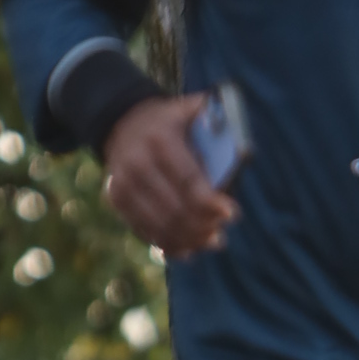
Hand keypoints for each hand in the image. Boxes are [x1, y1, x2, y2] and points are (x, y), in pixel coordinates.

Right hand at [102, 96, 238, 257]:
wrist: (122, 123)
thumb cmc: (169, 122)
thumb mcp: (189, 111)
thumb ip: (214, 120)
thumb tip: (241, 146)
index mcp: (159, 140)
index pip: (188, 180)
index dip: (210, 203)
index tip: (231, 214)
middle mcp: (136, 163)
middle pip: (176, 209)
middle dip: (203, 224)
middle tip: (221, 229)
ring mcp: (123, 183)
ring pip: (161, 226)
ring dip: (190, 239)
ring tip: (212, 240)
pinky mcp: (116, 199)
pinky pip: (145, 230)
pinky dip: (170, 244)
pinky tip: (190, 248)